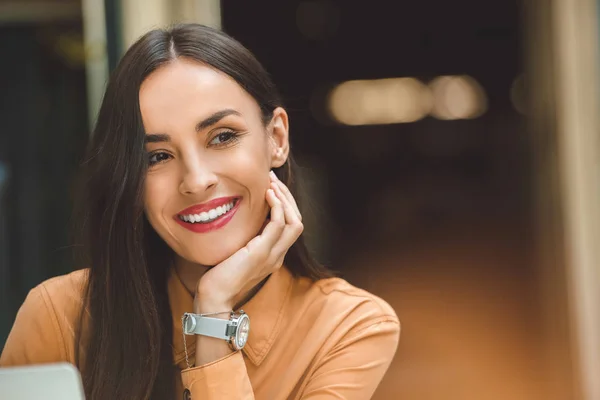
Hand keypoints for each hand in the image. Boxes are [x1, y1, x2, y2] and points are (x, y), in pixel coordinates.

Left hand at [194, 171, 302, 311]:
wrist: (214, 298)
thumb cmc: (219, 277)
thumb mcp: (236, 253)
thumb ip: (244, 239)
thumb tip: (239, 219)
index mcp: (273, 255)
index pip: (290, 226)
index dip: (285, 205)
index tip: (271, 188)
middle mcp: (278, 255)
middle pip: (297, 221)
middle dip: (287, 197)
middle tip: (273, 180)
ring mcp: (272, 255)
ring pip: (294, 221)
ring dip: (284, 198)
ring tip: (271, 184)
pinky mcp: (262, 253)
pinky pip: (279, 224)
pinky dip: (277, 206)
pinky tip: (267, 195)